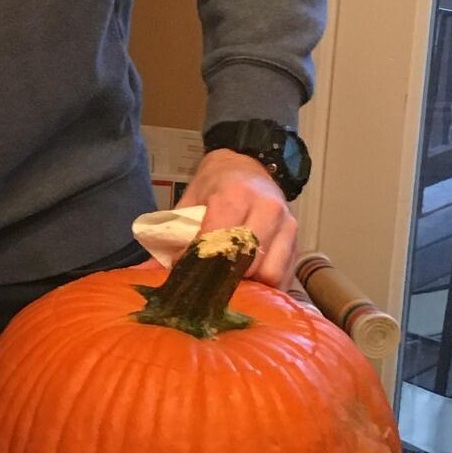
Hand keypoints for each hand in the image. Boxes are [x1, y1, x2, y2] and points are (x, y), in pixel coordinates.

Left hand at [178, 148, 299, 284]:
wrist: (249, 165)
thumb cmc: (216, 185)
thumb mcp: (191, 201)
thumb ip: (177, 235)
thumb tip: (154, 270)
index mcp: (237, 195)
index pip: (220, 241)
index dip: (201, 262)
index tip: (186, 271)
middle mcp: (268, 209)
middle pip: (249, 262)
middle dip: (226, 278)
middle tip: (208, 283)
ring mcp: (288, 226)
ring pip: (271, 273)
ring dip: (250, 284)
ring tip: (230, 282)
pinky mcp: (297, 242)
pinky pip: (284, 277)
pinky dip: (266, 287)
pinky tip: (250, 283)